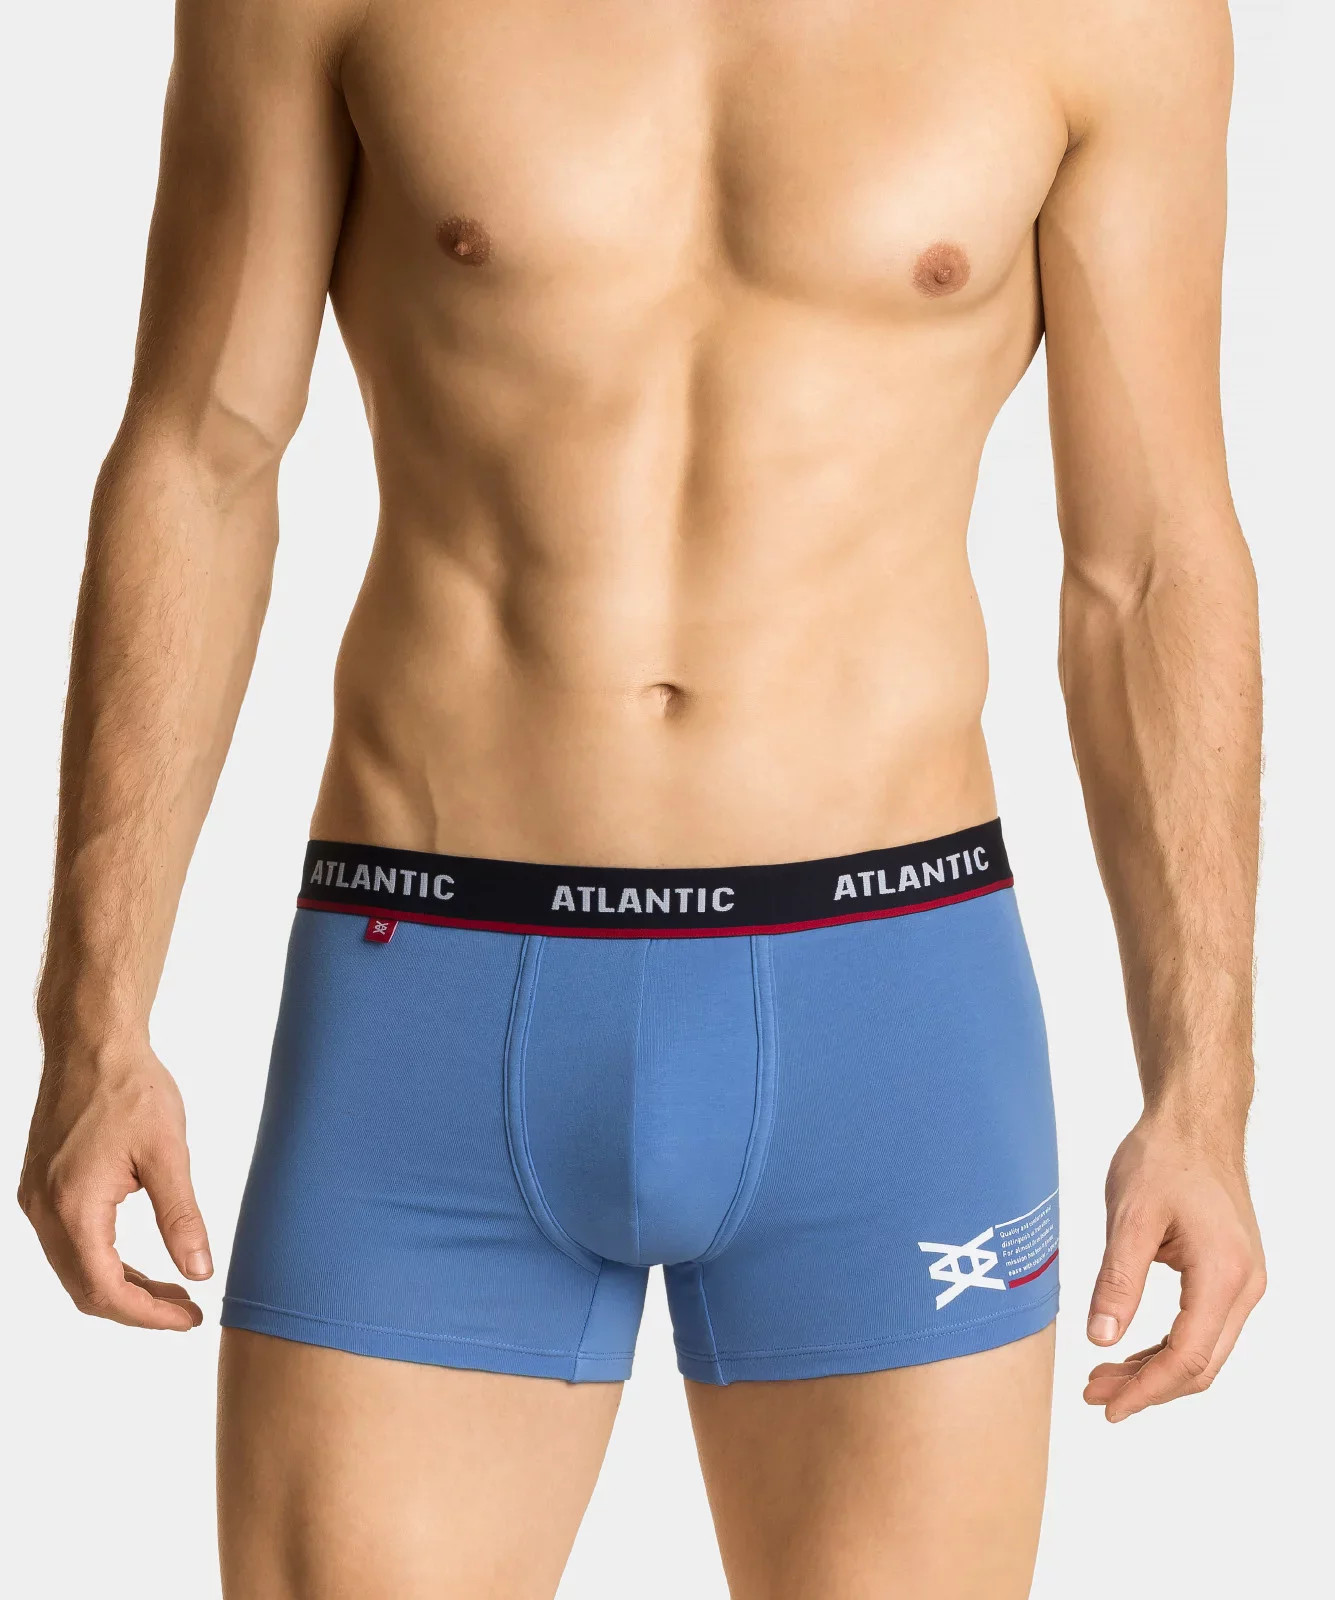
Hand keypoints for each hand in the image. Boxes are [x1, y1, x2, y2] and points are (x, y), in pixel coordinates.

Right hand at [18, 1042, 211, 1329]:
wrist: (91, 1044)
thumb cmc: (130, 1089)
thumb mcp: (167, 1153)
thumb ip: (181, 1217)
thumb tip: (200, 1271)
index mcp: (73, 1206)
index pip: (105, 1290)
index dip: (148, 1315)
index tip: (189, 1319)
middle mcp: (43, 1211)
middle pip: (85, 1289)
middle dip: (137, 1308)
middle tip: (186, 1310)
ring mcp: (35, 1200)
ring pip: (74, 1269)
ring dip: (121, 1287)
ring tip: (172, 1291)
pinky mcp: (40, 1187)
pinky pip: (68, 1244)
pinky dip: (104, 1261)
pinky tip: (141, 1262)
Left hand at [1084, 1115, 1264, 1421]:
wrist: (1195, 1123)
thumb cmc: (1164, 1158)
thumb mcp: (1130, 1217)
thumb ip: (1117, 1281)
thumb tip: (1100, 1339)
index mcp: (1223, 1274)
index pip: (1187, 1357)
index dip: (1146, 1389)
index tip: (1109, 1407)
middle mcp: (1244, 1285)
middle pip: (1200, 1364)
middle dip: (1147, 1387)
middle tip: (1095, 1395)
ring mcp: (1243, 1281)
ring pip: (1204, 1351)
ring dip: (1156, 1370)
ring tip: (1103, 1377)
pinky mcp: (1231, 1273)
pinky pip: (1204, 1328)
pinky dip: (1168, 1346)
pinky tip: (1131, 1350)